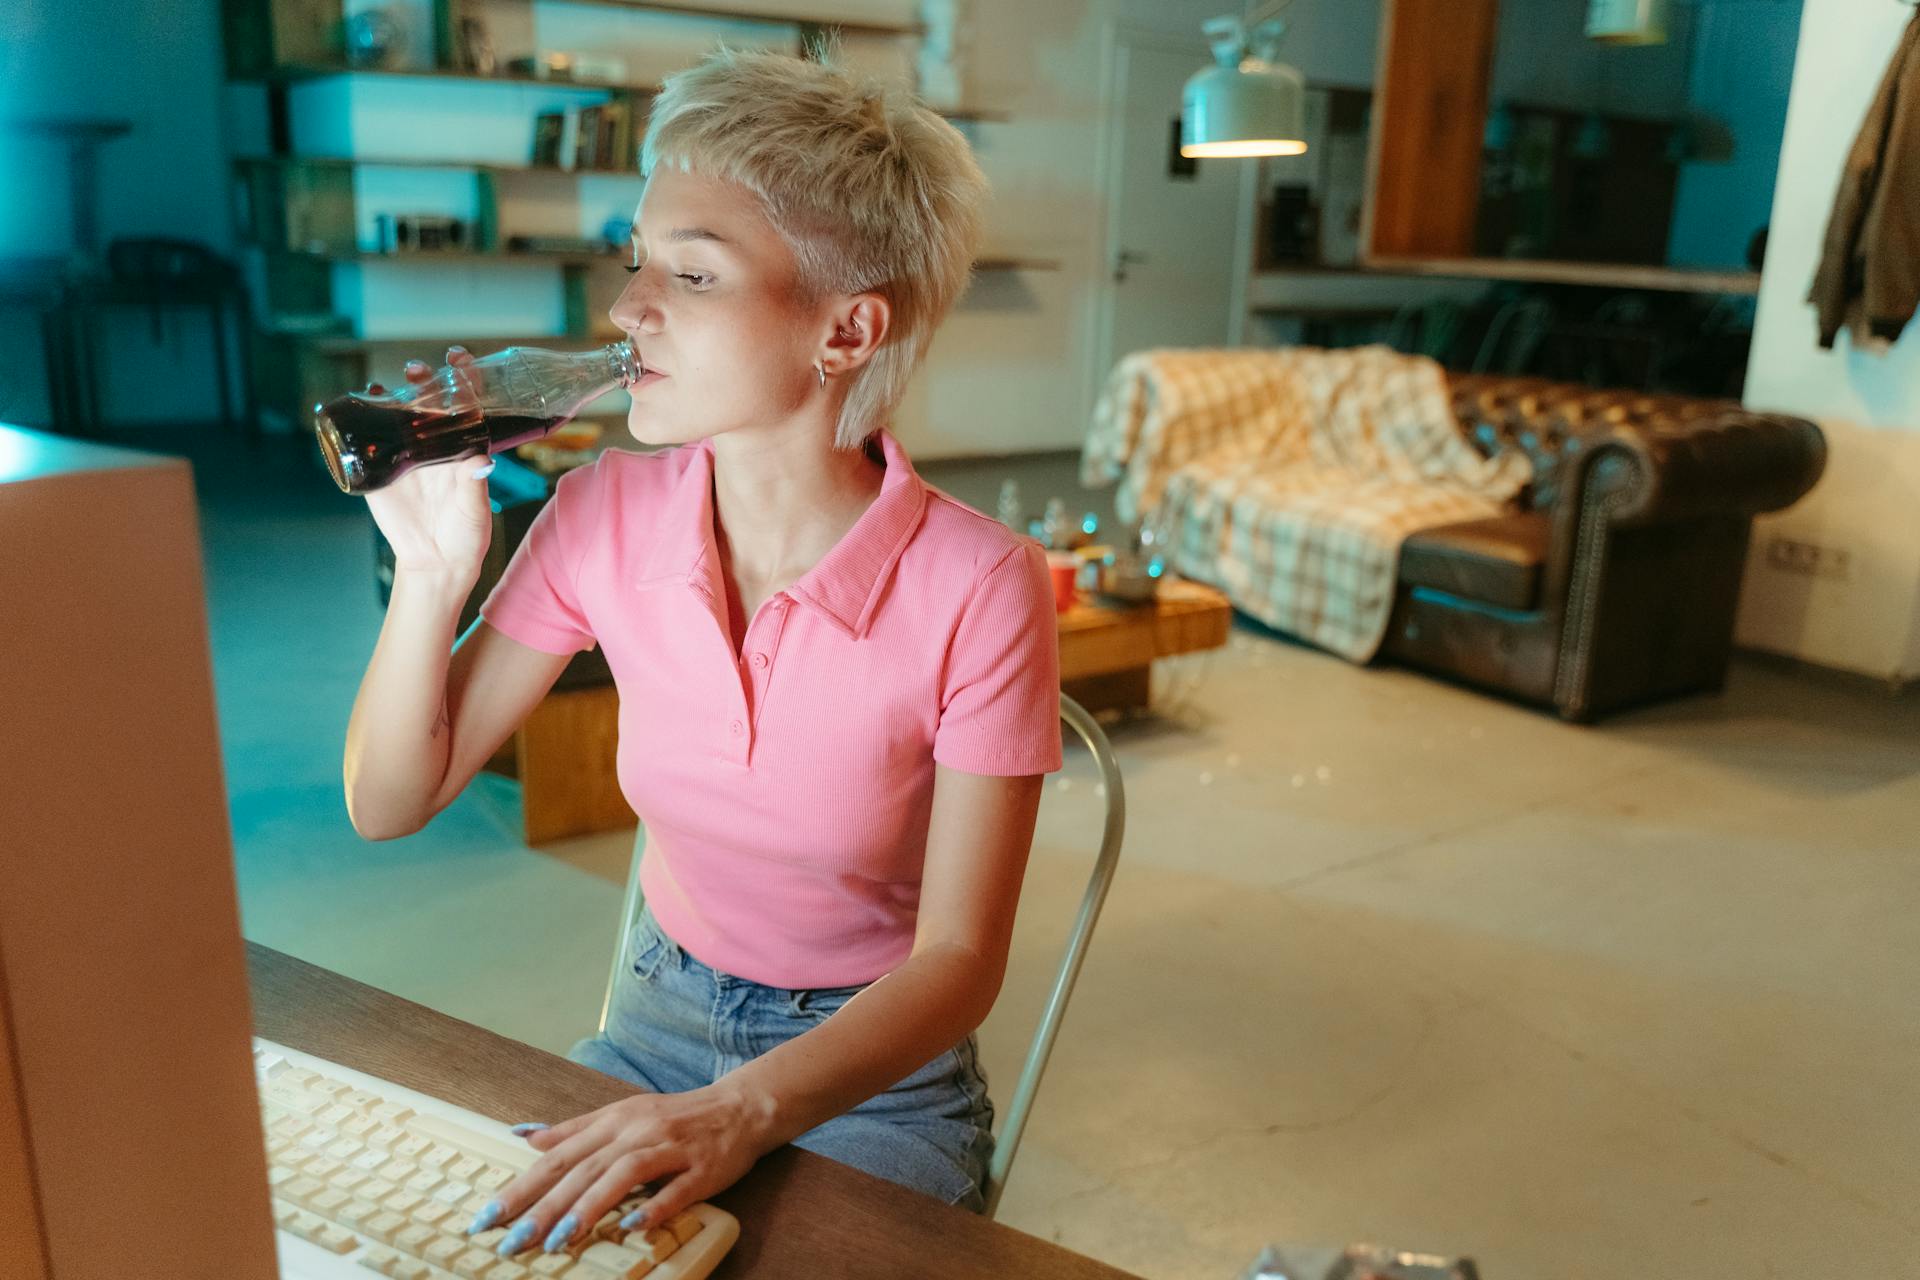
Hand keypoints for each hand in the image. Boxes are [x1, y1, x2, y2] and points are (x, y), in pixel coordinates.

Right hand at [362, 346, 492, 578]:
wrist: (435, 562)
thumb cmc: (465, 535)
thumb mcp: (474, 510)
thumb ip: (474, 486)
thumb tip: (481, 460)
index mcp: (463, 449)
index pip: (466, 407)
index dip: (464, 380)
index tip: (460, 358)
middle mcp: (436, 446)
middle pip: (430, 404)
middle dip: (425, 380)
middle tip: (418, 369)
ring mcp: (407, 456)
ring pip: (399, 415)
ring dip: (395, 392)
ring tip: (392, 381)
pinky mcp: (382, 471)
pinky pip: (370, 439)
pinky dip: (365, 416)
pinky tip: (364, 398)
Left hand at [469, 1083, 774, 1258]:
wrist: (739, 1107)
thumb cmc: (675, 1116)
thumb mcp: (621, 1114)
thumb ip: (574, 1129)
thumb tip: (525, 1136)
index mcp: (613, 1120)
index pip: (557, 1156)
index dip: (521, 1187)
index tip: (488, 1217)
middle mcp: (636, 1131)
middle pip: (582, 1169)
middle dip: (543, 1206)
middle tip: (511, 1240)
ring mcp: (670, 1149)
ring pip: (622, 1175)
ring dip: (588, 1208)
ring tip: (558, 1242)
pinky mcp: (703, 1168)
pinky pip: (676, 1190)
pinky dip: (654, 1206)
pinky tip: (632, 1227)